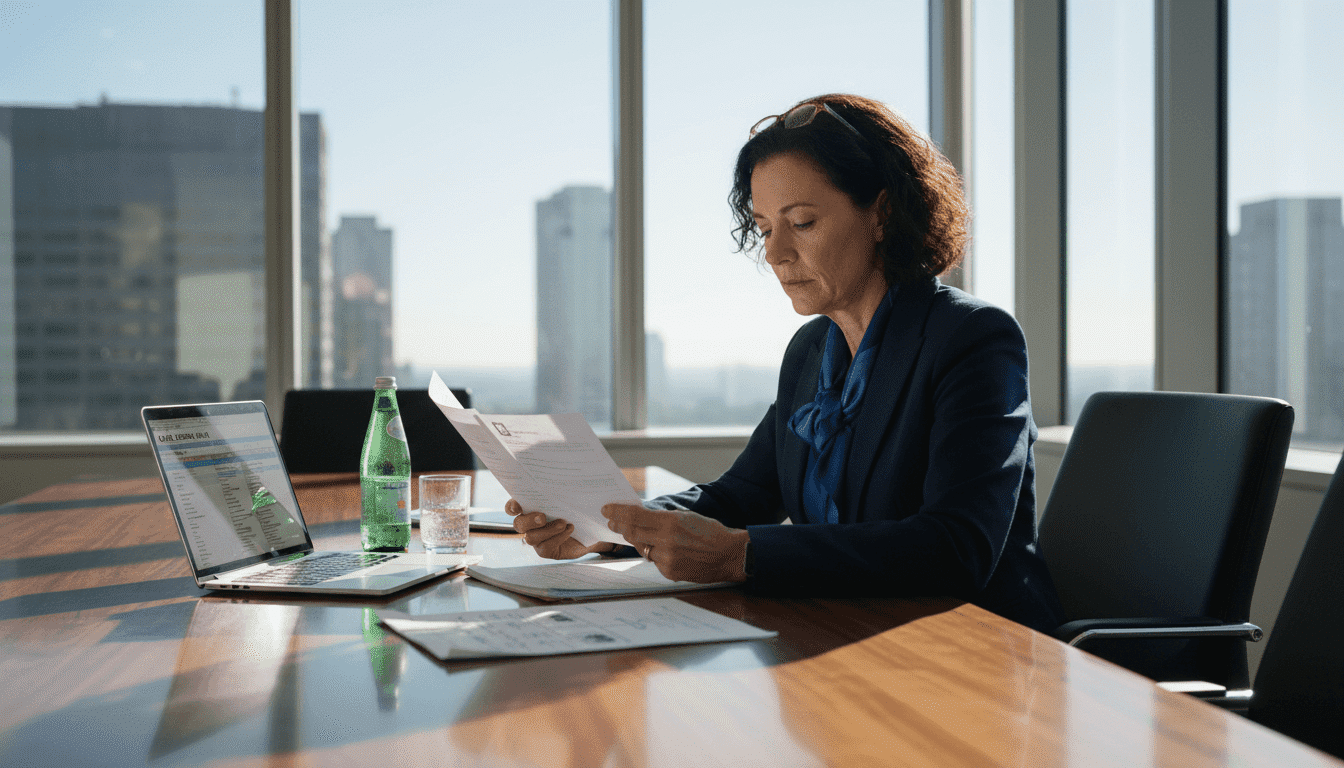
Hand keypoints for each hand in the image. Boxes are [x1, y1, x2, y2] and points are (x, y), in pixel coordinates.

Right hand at [505, 499, 615, 559]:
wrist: (591, 529)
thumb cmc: (578, 508)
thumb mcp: (572, 497)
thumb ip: (564, 488)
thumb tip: (564, 474)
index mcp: (531, 508)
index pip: (512, 508)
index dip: (511, 507)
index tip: (517, 506)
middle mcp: (529, 525)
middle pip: (518, 524)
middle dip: (529, 520)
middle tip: (542, 516)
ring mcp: (536, 539)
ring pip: (531, 537)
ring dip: (547, 530)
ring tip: (563, 523)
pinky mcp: (545, 550)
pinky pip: (545, 546)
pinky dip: (558, 538)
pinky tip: (570, 529)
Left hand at [601, 503, 748, 583]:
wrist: (729, 555)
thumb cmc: (710, 532)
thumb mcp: (686, 517)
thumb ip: (662, 518)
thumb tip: (640, 517)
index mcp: (671, 522)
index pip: (635, 516)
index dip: (618, 512)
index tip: (607, 509)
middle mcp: (666, 540)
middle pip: (633, 532)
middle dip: (620, 526)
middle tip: (612, 521)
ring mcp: (667, 558)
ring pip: (643, 548)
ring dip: (640, 541)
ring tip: (641, 535)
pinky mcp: (669, 572)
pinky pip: (654, 561)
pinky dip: (656, 555)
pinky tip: (665, 551)